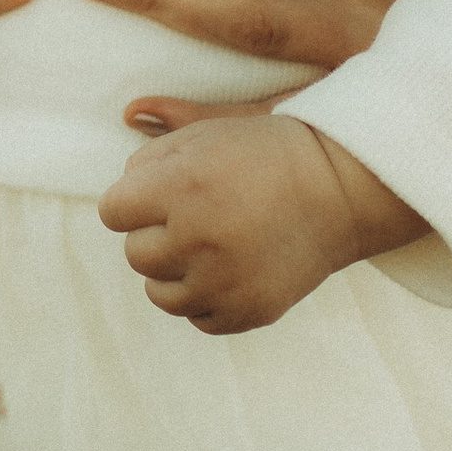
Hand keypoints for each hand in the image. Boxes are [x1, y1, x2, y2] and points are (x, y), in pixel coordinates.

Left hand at [97, 109, 422, 335]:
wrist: (339, 189)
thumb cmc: (265, 154)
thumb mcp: (206, 134)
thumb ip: (148, 156)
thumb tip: (118, 187)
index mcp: (182, 187)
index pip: (112, 212)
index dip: (132, 201)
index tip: (159, 194)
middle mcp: (198, 238)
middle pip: (135, 254)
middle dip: (155, 233)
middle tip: (194, 215)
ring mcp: (223, 282)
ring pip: (159, 292)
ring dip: (175, 269)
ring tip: (211, 243)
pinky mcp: (247, 312)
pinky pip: (197, 316)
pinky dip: (206, 296)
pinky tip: (231, 266)